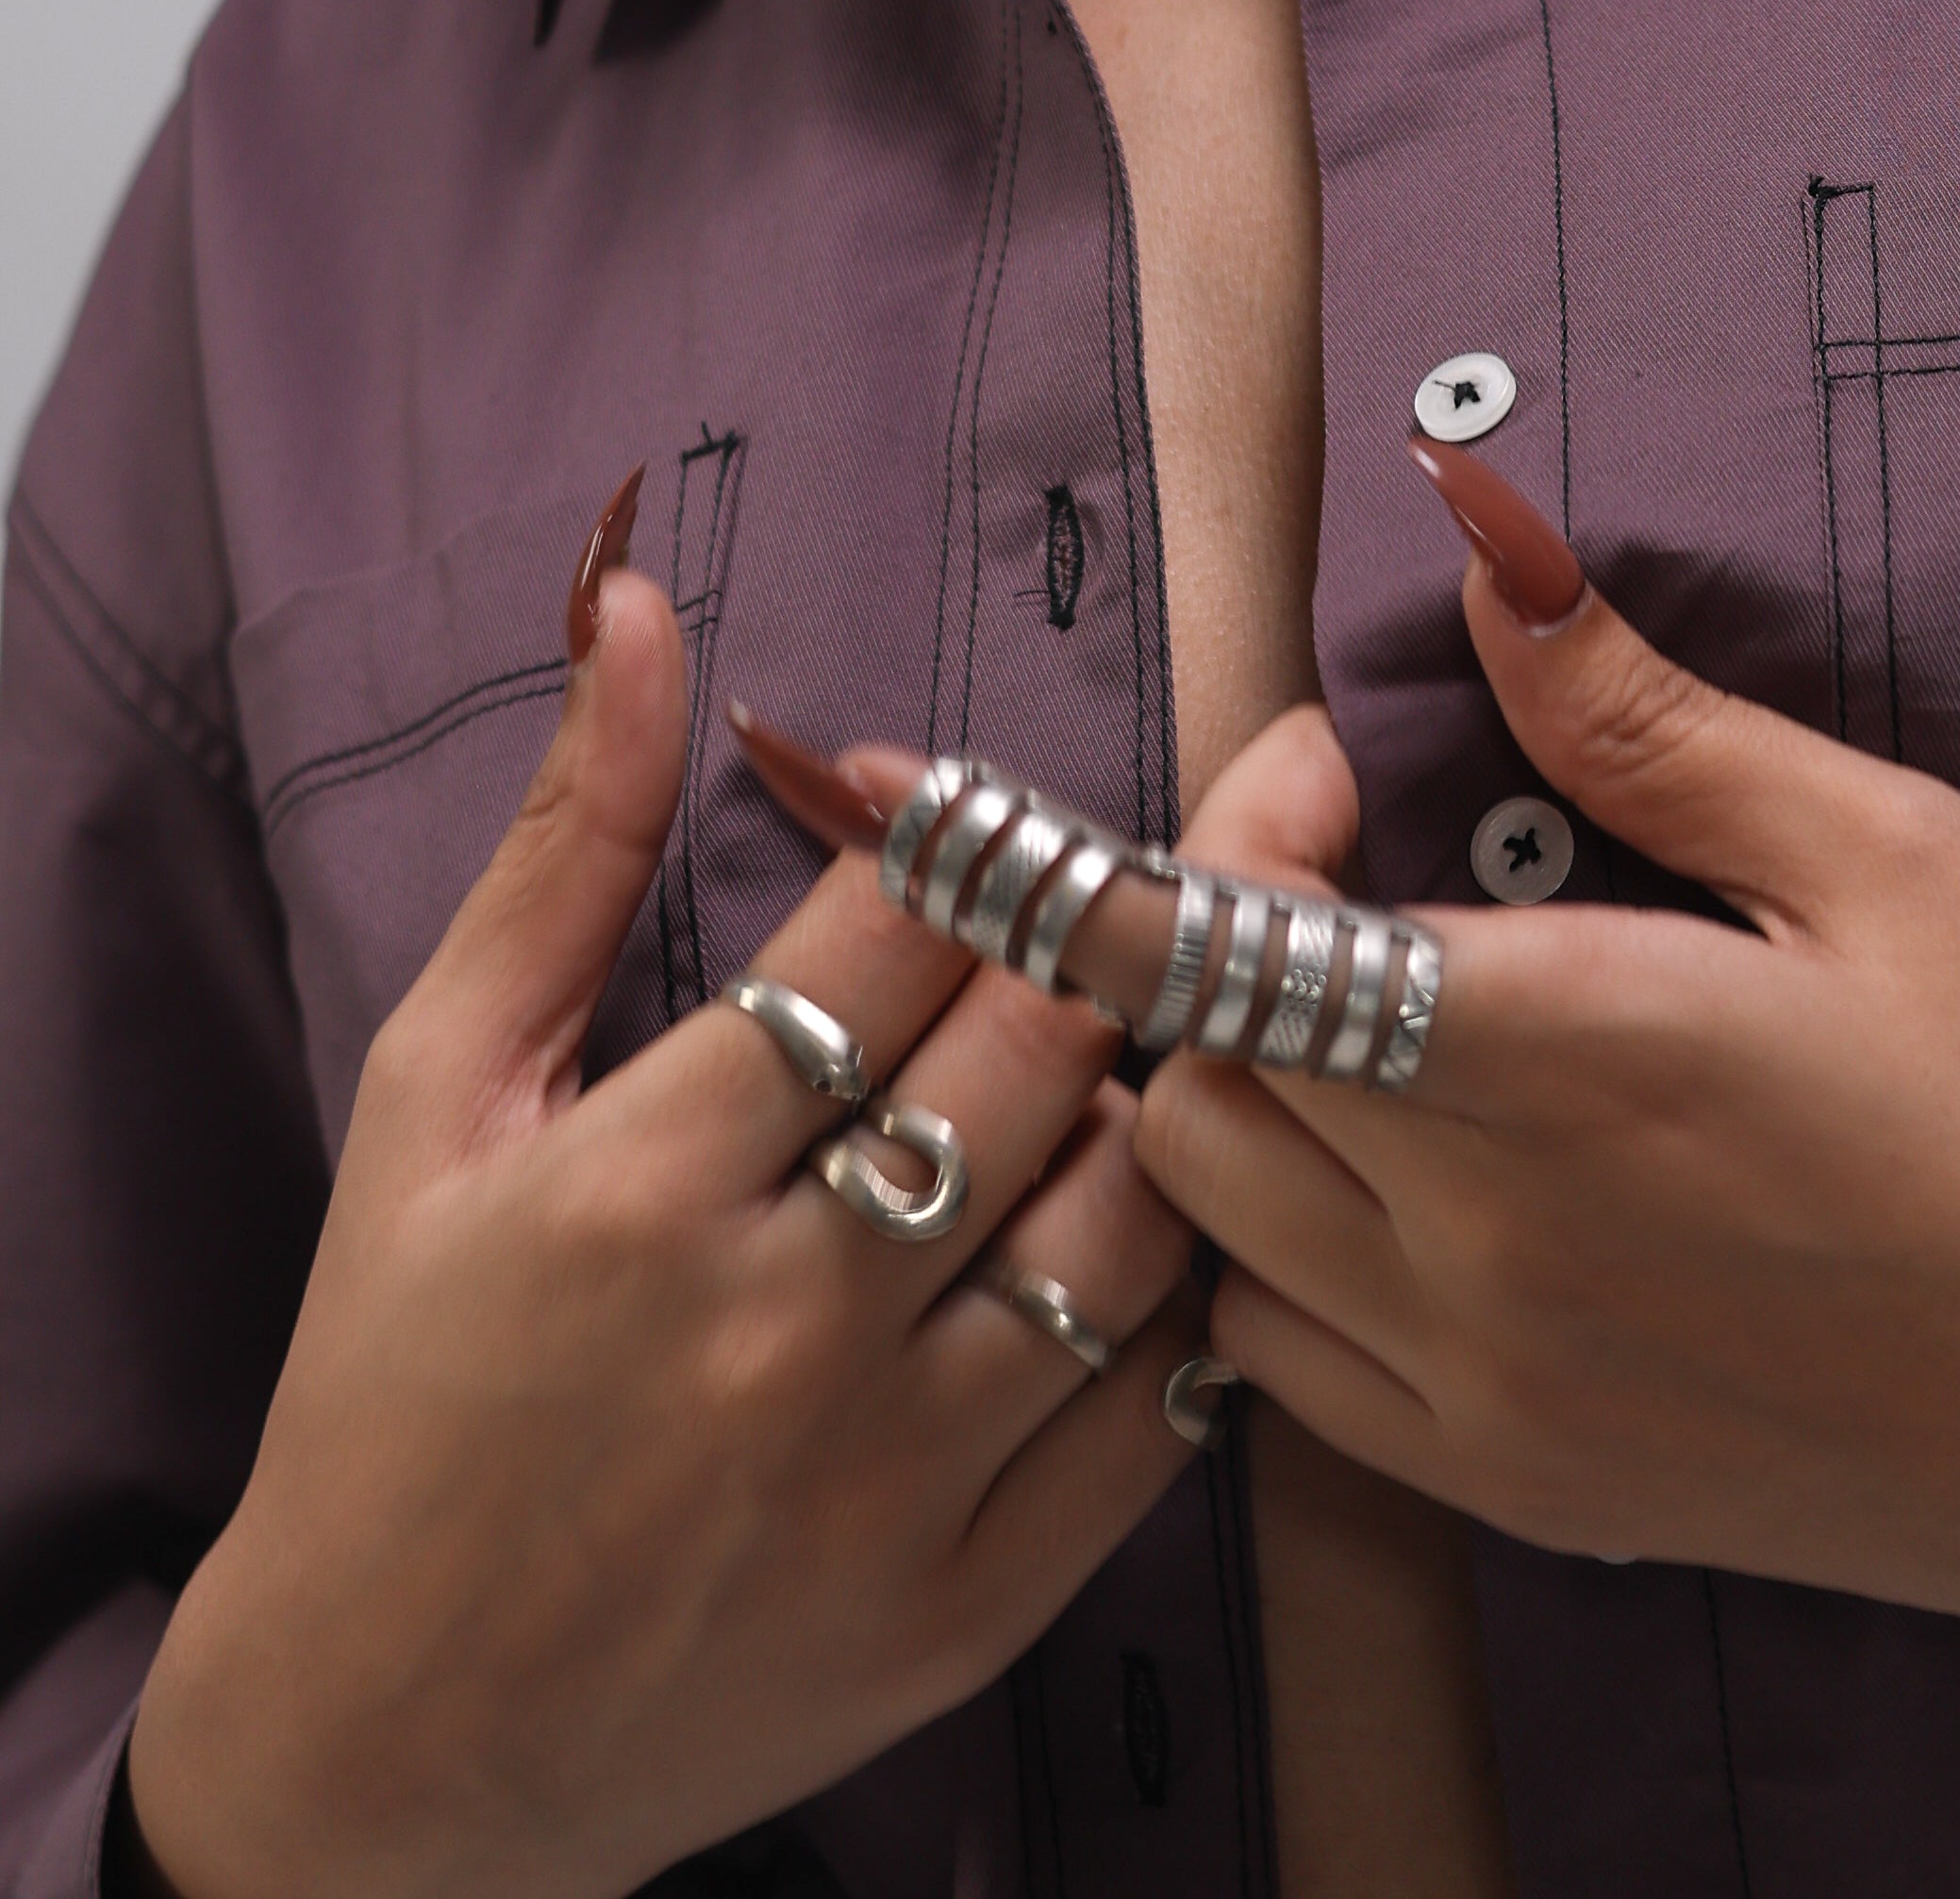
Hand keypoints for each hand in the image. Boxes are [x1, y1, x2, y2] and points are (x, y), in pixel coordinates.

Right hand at [124, 483, 1200, 1898]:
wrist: (376, 1750)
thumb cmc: (395, 1387)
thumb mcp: (434, 1096)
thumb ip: (568, 846)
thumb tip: (642, 607)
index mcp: (644, 1184)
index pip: (908, 925)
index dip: (982, 831)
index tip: (990, 822)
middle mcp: (781, 1327)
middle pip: (1048, 1044)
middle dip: (1110, 925)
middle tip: (1144, 880)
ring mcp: (889, 1482)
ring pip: (1137, 1216)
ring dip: (1172, 1101)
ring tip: (1154, 1049)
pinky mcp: (966, 1611)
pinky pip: (1154, 1410)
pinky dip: (1187, 1294)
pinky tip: (1162, 1226)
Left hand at [1131, 448, 1959, 1735]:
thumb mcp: (1889, 853)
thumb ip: (1651, 721)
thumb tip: (1482, 556)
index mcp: (1559, 1062)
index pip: (1218, 957)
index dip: (1217, 829)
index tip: (1331, 762)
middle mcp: (1479, 1250)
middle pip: (1187, 1081)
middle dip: (1228, 935)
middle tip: (1378, 856)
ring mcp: (1487, 1394)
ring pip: (1206, 1229)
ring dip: (1245, 1098)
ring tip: (1391, 1013)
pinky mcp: (1524, 1492)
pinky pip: (1277, 1372)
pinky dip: (1283, 1257)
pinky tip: (1418, 1179)